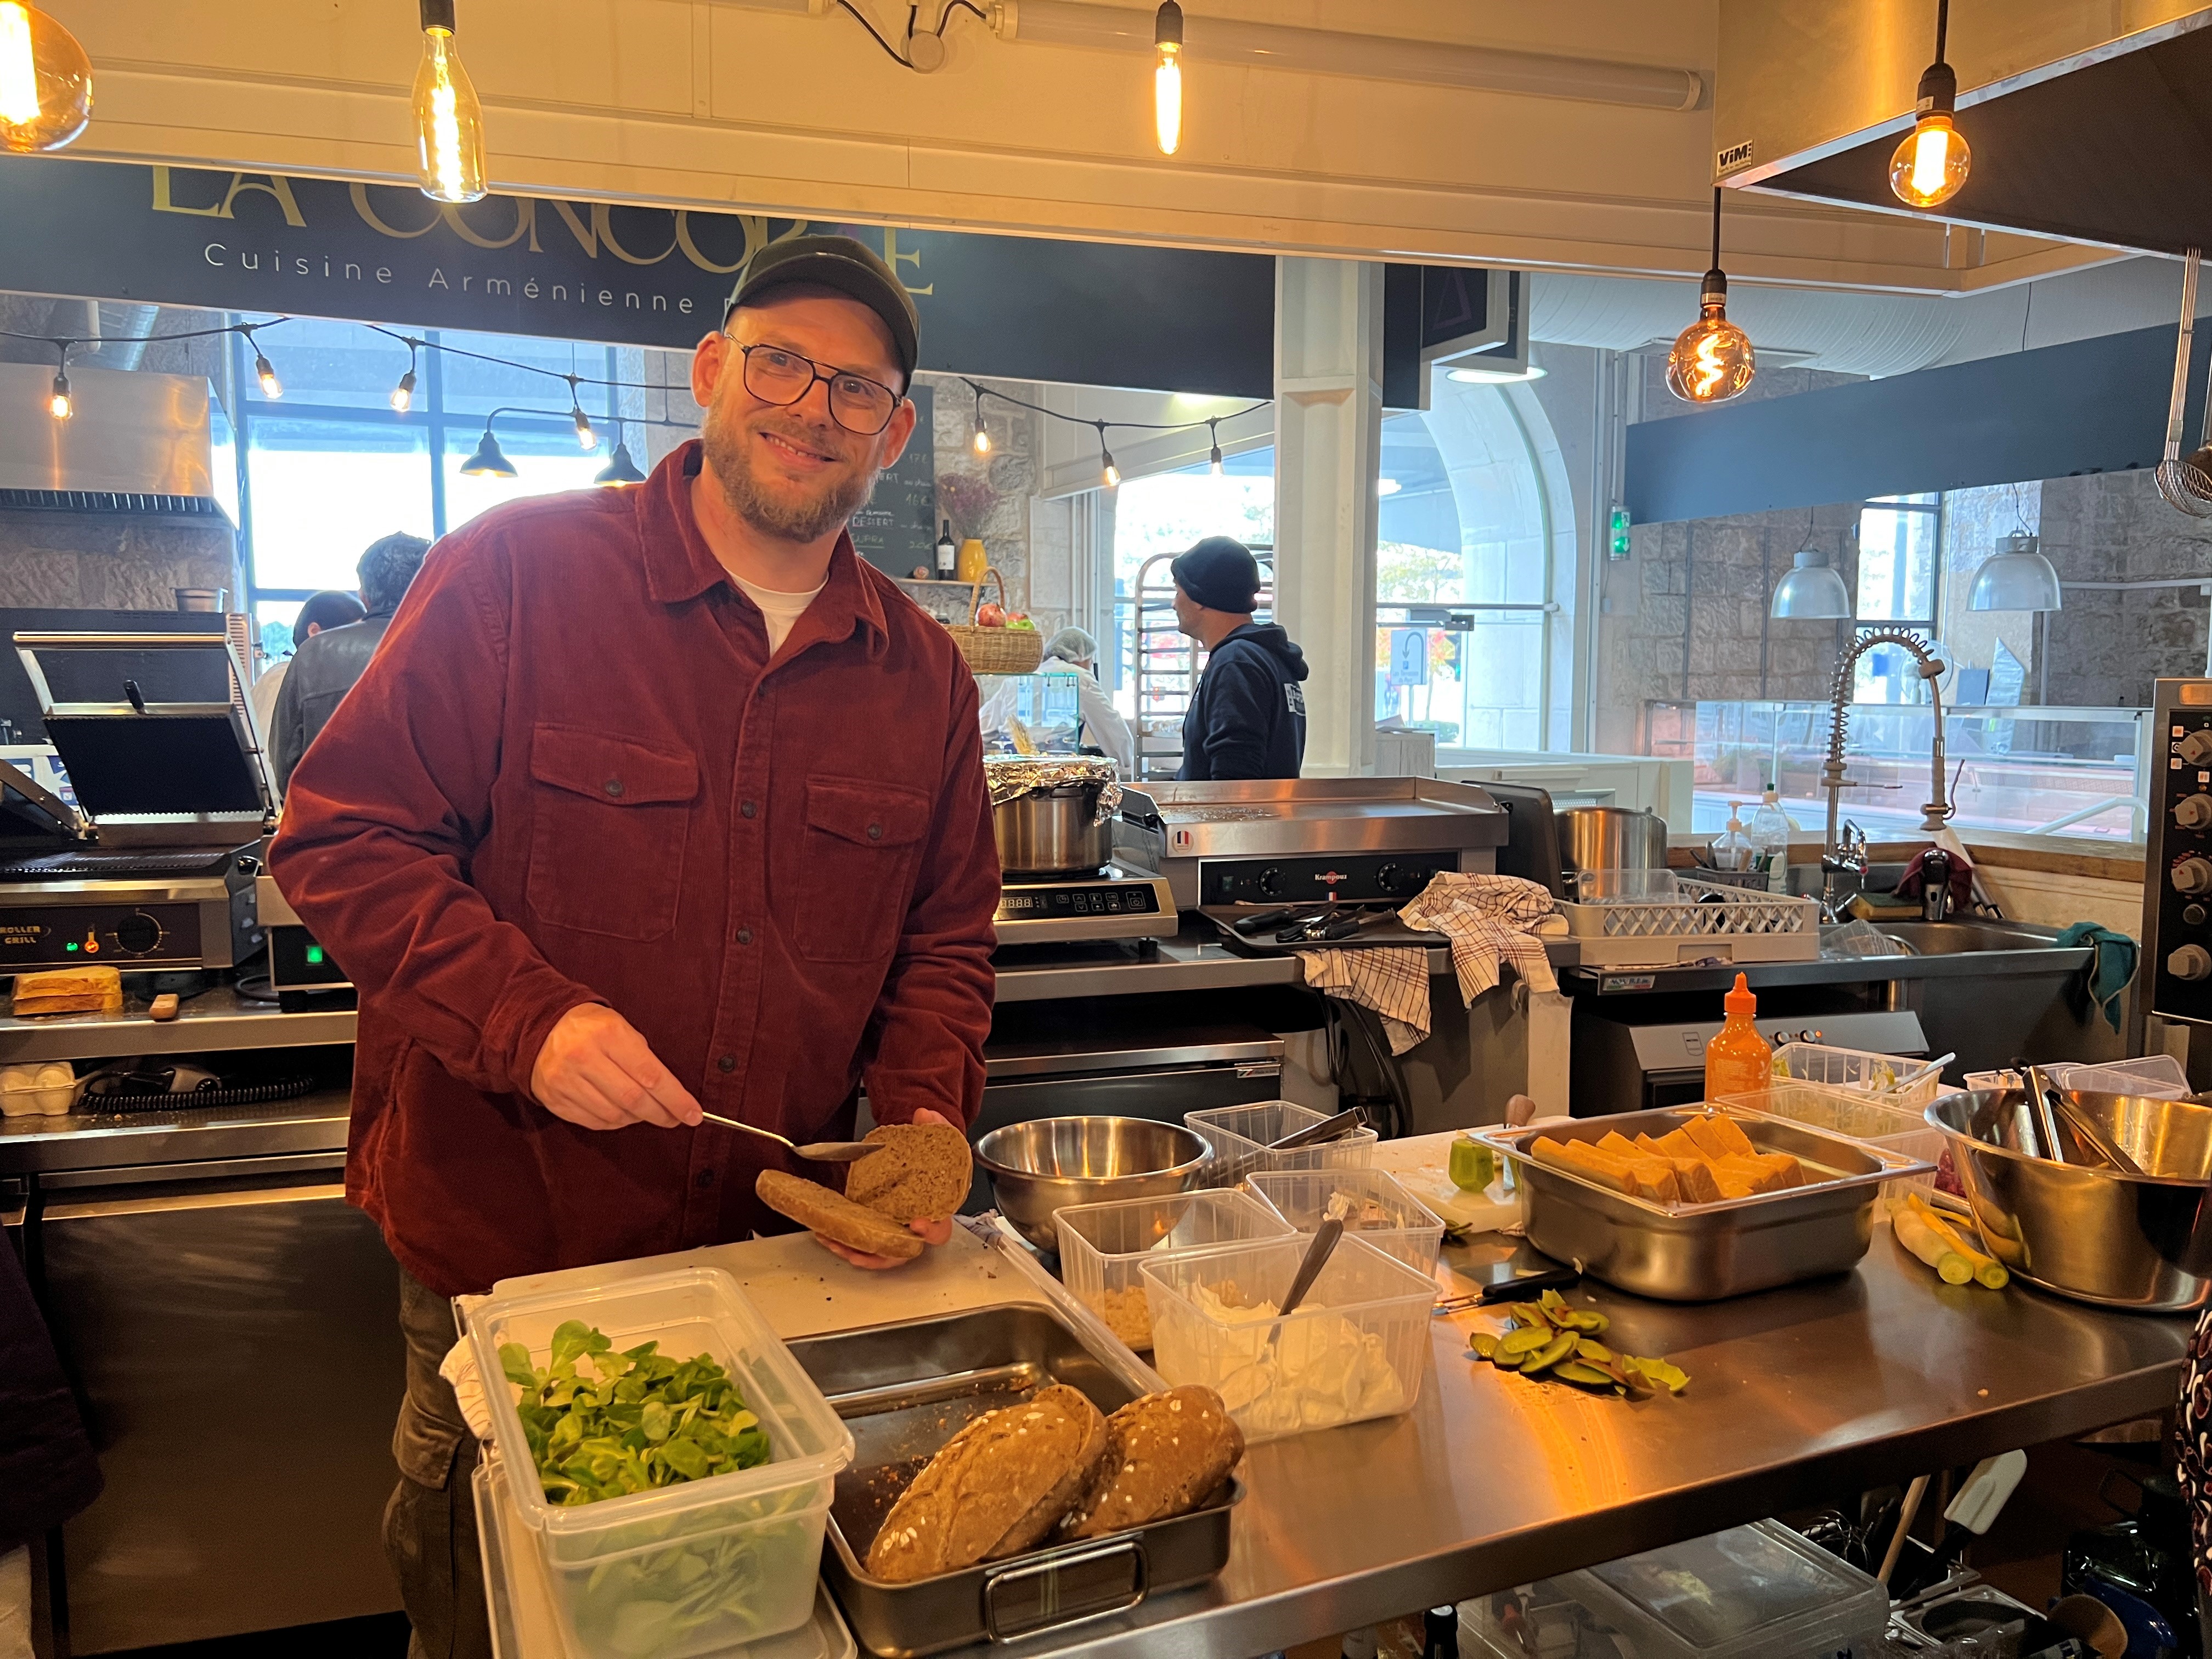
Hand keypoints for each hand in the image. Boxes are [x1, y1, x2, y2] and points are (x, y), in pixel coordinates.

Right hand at [529, 1004, 701, 1130]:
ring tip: (648, 1112)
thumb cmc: (591, 1027)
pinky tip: (624, 1114)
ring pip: (615, 1114)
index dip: (676, 1099)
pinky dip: (615, 1122)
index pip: (651, 1075)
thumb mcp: (621, 1027)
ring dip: (638, 1118)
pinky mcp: (555, 1099)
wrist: (540, 1027)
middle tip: (676, 1119)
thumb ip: (643, 1058)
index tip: (694, 1114)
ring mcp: (566, 1081)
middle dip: (662, 1113)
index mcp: (609, 1034)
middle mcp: (585, 1057)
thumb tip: (671, 1094)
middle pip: (634, 1099)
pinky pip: (594, 1121)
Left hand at [810, 1107, 959, 1269]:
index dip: (930, 1230)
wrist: (929, 1164)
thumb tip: (924, 1114)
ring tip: (832, 1242)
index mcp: (938, 1211)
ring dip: (856, 1252)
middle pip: (903, 1252)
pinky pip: (866, 1244)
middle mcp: (918, 1229)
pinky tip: (828, 1236)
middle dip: (880, 1254)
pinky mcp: (880, 1229)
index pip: (940, 1230)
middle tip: (858, 1249)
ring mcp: (898, 1232)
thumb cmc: (935, 1161)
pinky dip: (847, 1243)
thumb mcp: (940, 1141)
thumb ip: (936, 1127)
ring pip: (880, 1254)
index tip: (916, 1225)